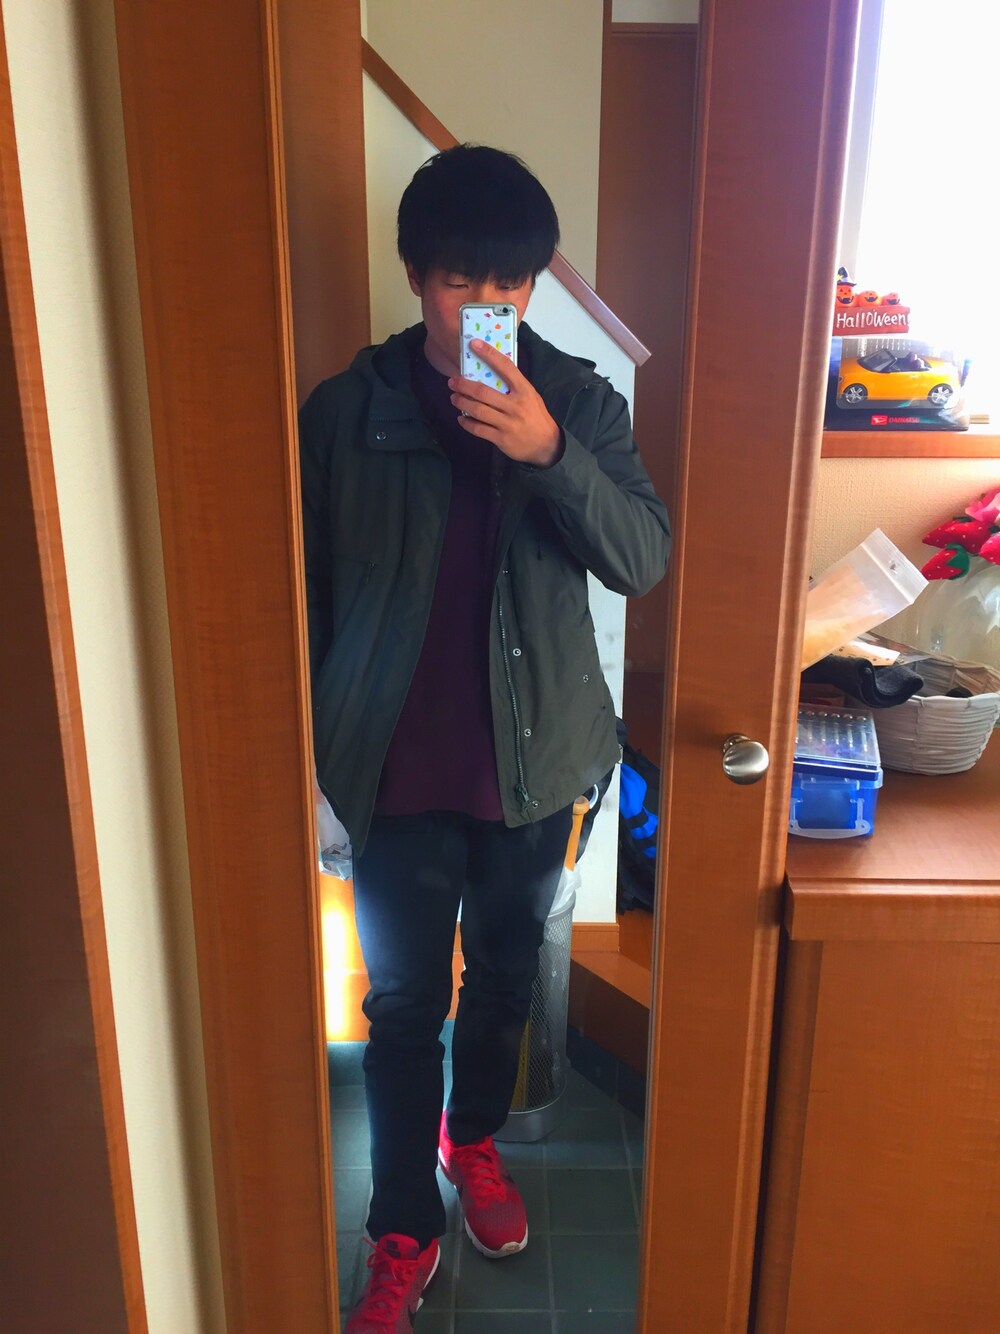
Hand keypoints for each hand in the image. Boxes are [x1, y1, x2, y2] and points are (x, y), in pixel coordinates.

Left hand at [448, 338, 563, 467]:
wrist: (547, 445)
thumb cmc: (535, 416)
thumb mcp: (530, 396)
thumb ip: (513, 386)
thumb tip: (490, 371)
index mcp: (524, 390)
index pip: (505, 367)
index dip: (489, 354)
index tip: (474, 344)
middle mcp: (515, 405)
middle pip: (483, 392)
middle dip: (464, 385)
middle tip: (453, 381)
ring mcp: (508, 423)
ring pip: (478, 410)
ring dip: (462, 403)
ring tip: (454, 398)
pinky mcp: (501, 439)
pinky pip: (478, 429)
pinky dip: (467, 423)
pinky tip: (461, 418)